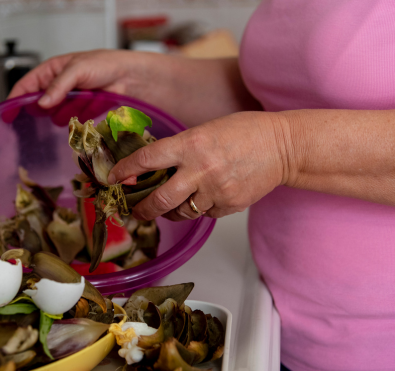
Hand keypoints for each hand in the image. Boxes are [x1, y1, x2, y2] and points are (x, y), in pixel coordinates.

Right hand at [8, 50, 154, 107]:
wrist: (133, 77)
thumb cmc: (106, 64)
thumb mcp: (78, 69)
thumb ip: (58, 86)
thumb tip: (41, 102)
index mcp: (53, 70)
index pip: (27, 85)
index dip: (15, 100)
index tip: (7, 115)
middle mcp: (60, 85)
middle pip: (39, 102)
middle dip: (37, 111)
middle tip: (35, 120)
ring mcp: (71, 99)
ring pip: (55, 113)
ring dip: (59, 116)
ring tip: (65, 115)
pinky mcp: (84, 111)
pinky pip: (72, 121)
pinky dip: (73, 122)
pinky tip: (77, 120)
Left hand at [108, 112, 290, 219]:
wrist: (283, 146)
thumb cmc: (244, 132)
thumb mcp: (205, 130)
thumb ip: (181, 149)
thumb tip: (154, 168)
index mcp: (191, 144)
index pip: (147, 159)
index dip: (125, 171)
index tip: (112, 178)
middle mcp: (200, 169)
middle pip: (159, 200)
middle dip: (142, 210)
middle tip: (135, 212)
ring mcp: (215, 190)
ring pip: (180, 212)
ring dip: (172, 211)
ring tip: (171, 204)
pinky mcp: (229, 205)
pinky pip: (203, 214)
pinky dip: (199, 209)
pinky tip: (206, 196)